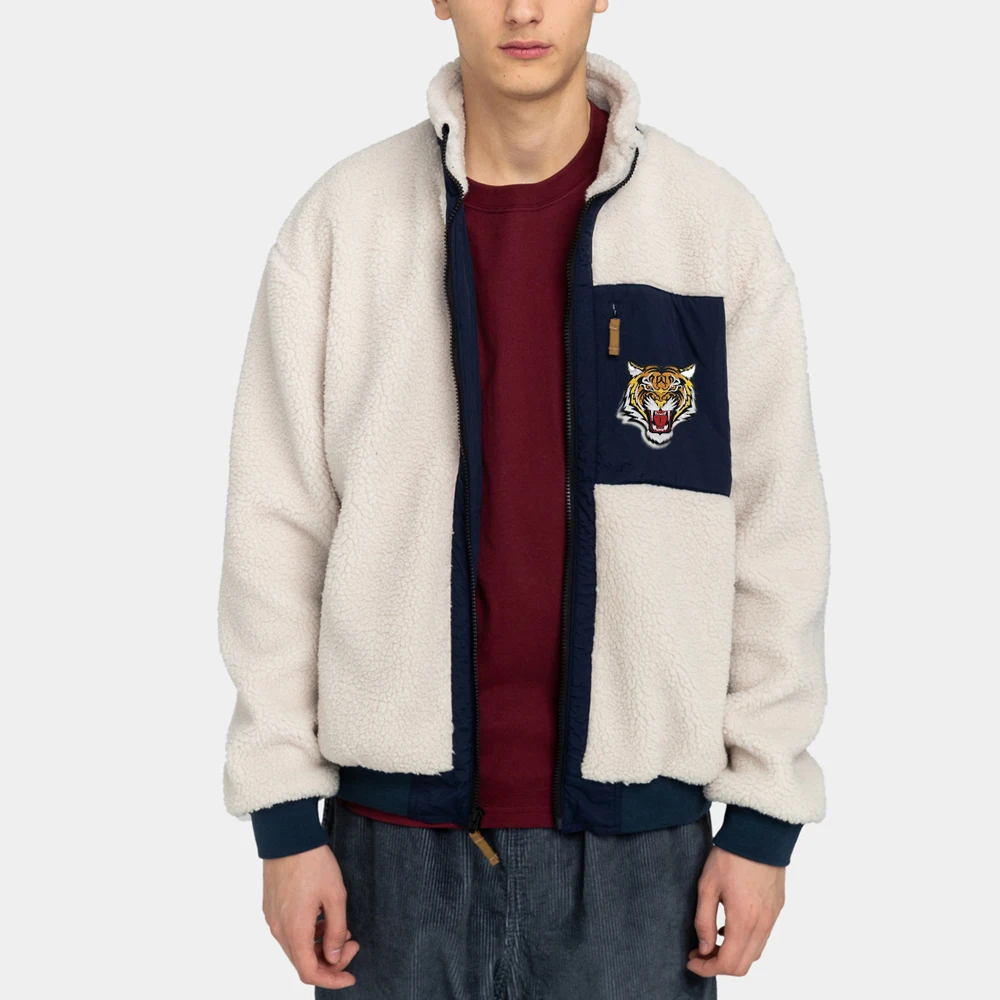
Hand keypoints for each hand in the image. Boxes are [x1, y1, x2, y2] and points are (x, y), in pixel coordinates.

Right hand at [262, 844, 359, 988]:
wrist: (288, 836)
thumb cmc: (314, 863)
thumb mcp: (335, 896)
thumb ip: (336, 931)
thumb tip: (335, 957)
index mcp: (294, 931)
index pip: (310, 973)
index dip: (332, 979)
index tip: (351, 975)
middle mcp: (279, 930)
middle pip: (303, 962)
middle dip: (331, 960)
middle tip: (353, 942)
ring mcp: (272, 919)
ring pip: (296, 948)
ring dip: (320, 946)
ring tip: (342, 929)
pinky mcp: (271, 908)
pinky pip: (289, 932)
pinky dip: (308, 934)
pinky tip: (324, 918)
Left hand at [686, 846, 784, 977]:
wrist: (759, 834)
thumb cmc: (730, 856)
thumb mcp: (707, 886)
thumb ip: (704, 920)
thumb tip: (704, 947)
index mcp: (744, 921)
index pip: (728, 964)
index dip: (707, 968)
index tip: (691, 960)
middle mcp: (762, 925)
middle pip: (743, 965)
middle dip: (718, 965)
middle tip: (698, 952)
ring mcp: (772, 917)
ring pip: (754, 953)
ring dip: (733, 955)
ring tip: (711, 941)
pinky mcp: (776, 908)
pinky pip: (762, 937)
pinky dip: (745, 942)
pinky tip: (728, 927)